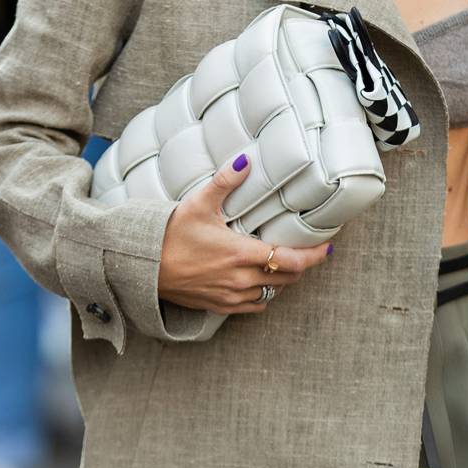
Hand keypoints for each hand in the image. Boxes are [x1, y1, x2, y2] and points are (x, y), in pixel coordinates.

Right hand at [158, 153, 333, 315]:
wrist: (141, 266)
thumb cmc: (169, 235)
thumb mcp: (198, 203)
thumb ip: (226, 182)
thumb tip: (245, 160)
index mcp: (241, 254)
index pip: (290, 260)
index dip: (313, 256)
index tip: (326, 248)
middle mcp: (240, 279)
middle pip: (286, 279)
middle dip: (299, 266)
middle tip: (304, 252)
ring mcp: (230, 296)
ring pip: (271, 294)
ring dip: (280, 281)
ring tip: (281, 264)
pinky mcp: (218, 306)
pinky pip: (253, 307)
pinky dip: (262, 296)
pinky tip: (258, 283)